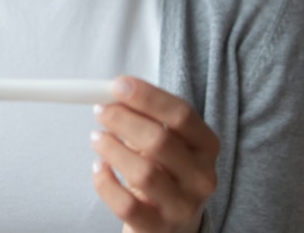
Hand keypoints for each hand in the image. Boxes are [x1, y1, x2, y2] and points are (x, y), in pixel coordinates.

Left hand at [91, 76, 218, 232]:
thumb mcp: (166, 141)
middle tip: (101, 111)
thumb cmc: (165, 172)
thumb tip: (115, 91)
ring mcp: (183, 206)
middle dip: (124, 120)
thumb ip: (146, 116)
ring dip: (112, 149)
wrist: (171, 224)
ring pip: (142, 173)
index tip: (118, 85)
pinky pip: (126, 205)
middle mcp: (202, 177)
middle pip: (160, 141)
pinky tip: (99, 169)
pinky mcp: (159, 228)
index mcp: (206, 146)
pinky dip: (105, 184)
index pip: (181, 114)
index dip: (147, 97)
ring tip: (97, 138)